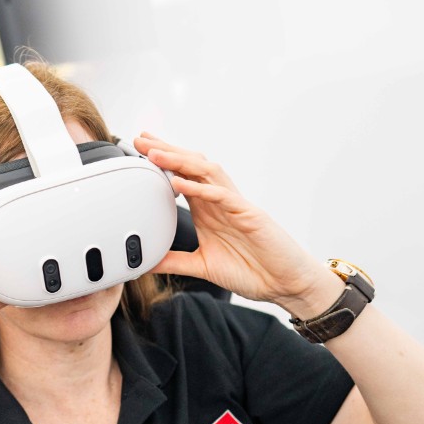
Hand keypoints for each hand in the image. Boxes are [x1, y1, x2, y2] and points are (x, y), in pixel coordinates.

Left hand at [133, 132, 342, 316]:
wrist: (284, 284)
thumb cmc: (251, 271)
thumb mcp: (202, 266)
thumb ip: (174, 262)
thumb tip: (147, 263)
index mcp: (208, 210)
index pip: (181, 176)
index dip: (162, 162)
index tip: (139, 149)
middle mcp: (219, 202)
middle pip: (191, 166)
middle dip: (166, 151)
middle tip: (140, 139)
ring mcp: (235, 206)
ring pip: (206, 173)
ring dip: (180, 161)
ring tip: (154, 154)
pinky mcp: (249, 215)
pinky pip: (222, 196)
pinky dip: (200, 188)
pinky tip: (179, 183)